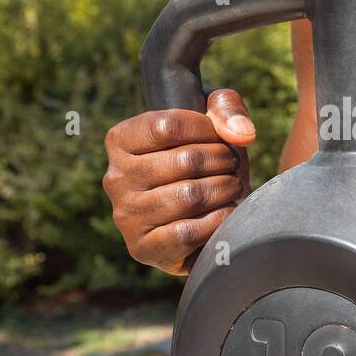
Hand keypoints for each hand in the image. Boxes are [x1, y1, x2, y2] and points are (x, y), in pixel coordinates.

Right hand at [102, 89, 253, 275]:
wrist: (200, 213)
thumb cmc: (204, 158)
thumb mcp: (212, 121)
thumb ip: (226, 107)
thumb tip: (240, 133)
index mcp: (121, 140)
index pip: (167, 125)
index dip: (206, 129)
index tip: (220, 137)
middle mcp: (115, 178)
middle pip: (186, 160)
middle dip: (222, 160)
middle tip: (231, 166)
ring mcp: (126, 215)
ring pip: (190, 196)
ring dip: (224, 189)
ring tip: (231, 186)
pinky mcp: (142, 248)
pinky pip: (187, 232)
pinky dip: (217, 220)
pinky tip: (224, 212)